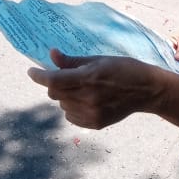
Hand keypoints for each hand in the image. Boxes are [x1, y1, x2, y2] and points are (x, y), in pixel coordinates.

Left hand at [27, 49, 160, 128]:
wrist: (146, 90)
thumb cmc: (123, 68)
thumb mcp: (99, 59)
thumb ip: (72, 61)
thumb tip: (51, 55)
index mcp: (88, 78)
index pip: (53, 80)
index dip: (38, 76)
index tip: (31, 72)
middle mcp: (87, 98)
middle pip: (55, 94)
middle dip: (55, 84)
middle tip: (67, 77)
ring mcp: (91, 113)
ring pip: (62, 105)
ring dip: (65, 96)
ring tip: (83, 88)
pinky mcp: (94, 124)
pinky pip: (71, 116)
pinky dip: (72, 108)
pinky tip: (87, 100)